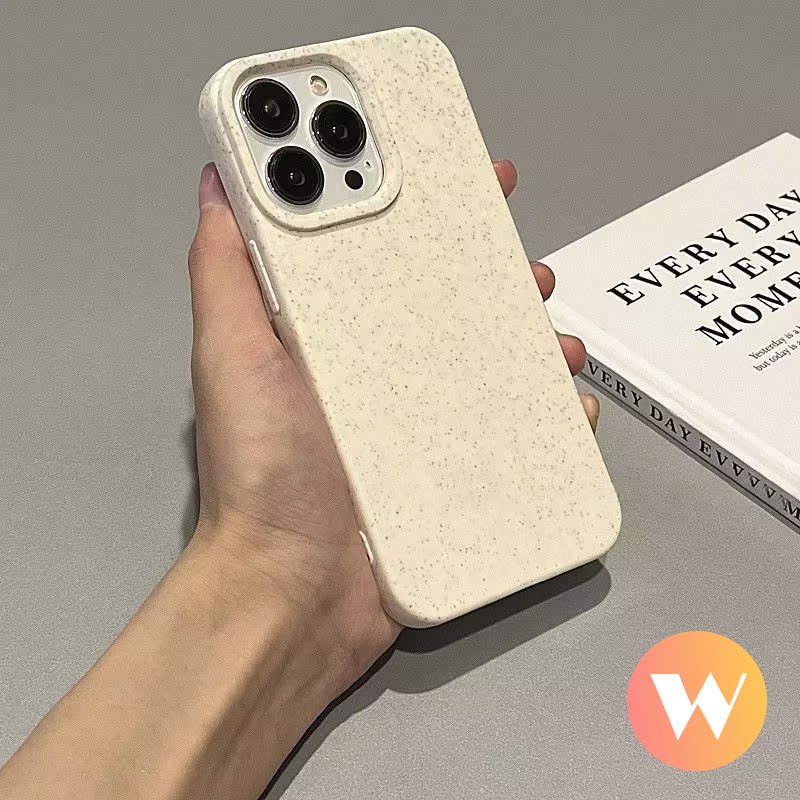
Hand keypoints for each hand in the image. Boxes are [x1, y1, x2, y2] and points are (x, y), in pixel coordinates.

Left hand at [187, 160, 597, 686]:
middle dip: (494, 270)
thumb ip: (225, 270)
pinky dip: (549, 410)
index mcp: (332, 335)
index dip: (421, 205)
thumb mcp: (232, 354)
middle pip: (450, 302)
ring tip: (555, 336)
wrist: (295, 592)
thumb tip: (217, 180)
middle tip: (525, 258)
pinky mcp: (456, 470)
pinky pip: (518, 428)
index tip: (462, 172)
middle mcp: (380, 371)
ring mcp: (423, 422)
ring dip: (532, 336)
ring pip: (493, 359)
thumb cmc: (264, 474)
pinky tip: (567, 401)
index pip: (382, 252)